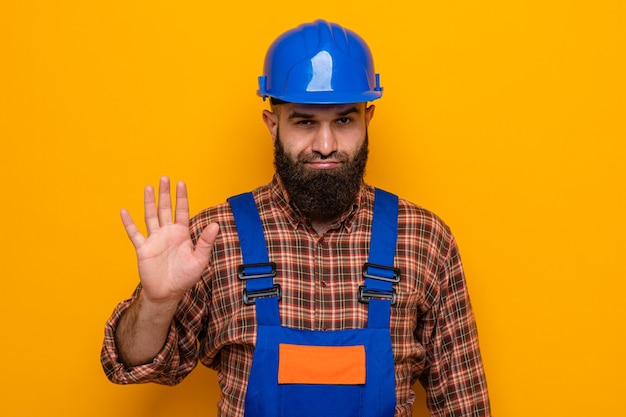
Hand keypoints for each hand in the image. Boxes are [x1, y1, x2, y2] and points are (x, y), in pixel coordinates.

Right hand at [120, 176, 218, 303]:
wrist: (168, 293)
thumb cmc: (185, 277)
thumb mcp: (200, 259)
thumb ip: (206, 242)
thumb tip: (215, 225)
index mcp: (182, 234)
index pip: (182, 211)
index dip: (182, 197)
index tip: (181, 183)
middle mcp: (168, 233)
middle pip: (166, 209)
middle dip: (165, 193)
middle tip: (164, 178)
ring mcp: (155, 239)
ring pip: (151, 216)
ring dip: (149, 202)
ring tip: (148, 187)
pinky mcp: (143, 249)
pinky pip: (135, 234)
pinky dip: (129, 223)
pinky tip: (124, 211)